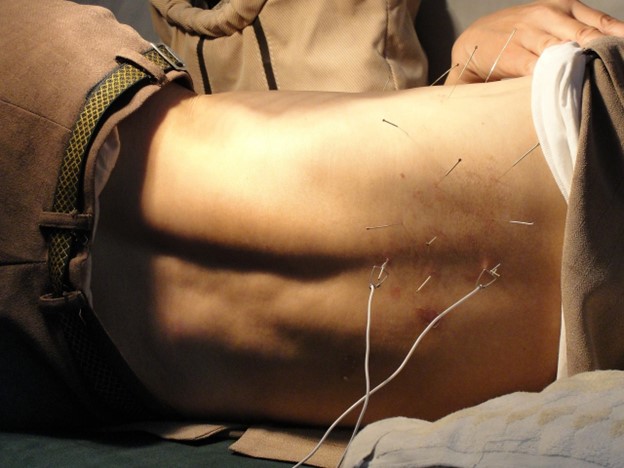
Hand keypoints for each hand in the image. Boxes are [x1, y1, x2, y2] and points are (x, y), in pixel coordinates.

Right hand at [445, 0, 623, 84]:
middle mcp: (548, 16)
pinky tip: (566, 84)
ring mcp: (530, 35)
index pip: (598, 21)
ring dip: (581, 63)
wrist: (474, 41)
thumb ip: (575, 31)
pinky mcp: (514, 55)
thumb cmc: (518, 34)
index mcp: (562, 6)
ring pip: (563, 50)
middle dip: (603, 49)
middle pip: (585, 34)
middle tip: (619, 62)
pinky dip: (553, 76)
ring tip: (598, 76)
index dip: (617, 35)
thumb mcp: (548, 22)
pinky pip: (539, 68)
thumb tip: (606, 50)